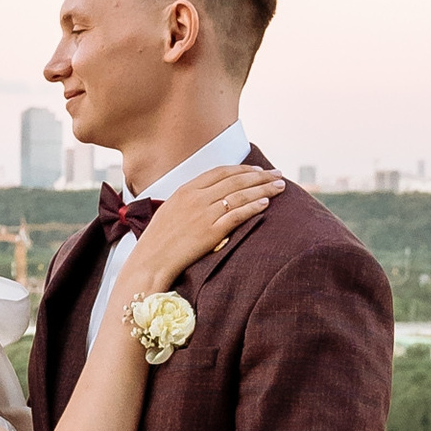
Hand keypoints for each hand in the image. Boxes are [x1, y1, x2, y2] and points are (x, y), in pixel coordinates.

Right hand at [127, 163, 284, 297]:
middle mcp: (196, 198)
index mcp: (185, 190)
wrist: (150, 261)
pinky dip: (253, 207)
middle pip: (235, 180)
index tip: (257, 170)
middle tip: (277, 174)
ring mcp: (203, 214)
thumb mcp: (169, 211)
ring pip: (240, 195)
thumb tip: (207, 196)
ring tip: (280, 187)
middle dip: (260, 176)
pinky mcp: (210, 232)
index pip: (220, 172)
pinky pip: (237, 215)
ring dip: (263, 189)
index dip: (242, 169)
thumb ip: (188, 200)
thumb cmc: (157, 241)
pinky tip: (266, 204)